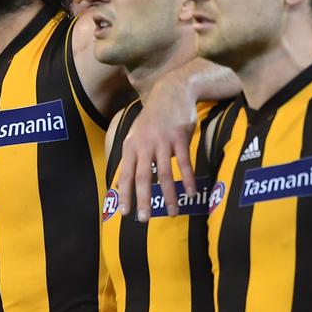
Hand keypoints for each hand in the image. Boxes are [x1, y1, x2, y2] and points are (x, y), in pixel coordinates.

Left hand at [115, 78, 196, 221]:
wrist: (171, 92)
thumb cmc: (152, 118)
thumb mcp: (136, 134)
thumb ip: (131, 157)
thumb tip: (122, 183)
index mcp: (131, 145)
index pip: (125, 174)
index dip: (124, 194)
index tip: (125, 213)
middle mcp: (145, 144)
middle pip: (142, 178)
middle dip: (143, 200)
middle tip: (144, 220)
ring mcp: (162, 141)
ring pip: (164, 174)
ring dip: (168, 196)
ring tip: (173, 212)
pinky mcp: (180, 138)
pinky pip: (184, 164)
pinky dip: (187, 180)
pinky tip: (190, 193)